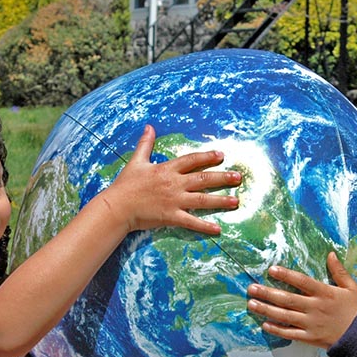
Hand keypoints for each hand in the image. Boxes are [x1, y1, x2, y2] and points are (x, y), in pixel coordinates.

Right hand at [97, 124, 241, 234]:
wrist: (117, 206)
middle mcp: (174, 183)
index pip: (192, 160)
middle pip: (203, 178)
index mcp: (167, 169)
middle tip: (238, 178)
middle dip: (223, 177)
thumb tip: (149, 127)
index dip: (208, 156)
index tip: (222, 155)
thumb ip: (145, 144)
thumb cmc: (126, 185)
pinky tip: (218, 229)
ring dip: (221, 200)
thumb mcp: (136, 161)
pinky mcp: (171, 216)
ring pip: (203, 199)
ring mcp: (174, 200)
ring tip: (236, 201)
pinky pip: (192, 221)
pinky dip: (205, 226)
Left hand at [247, 252, 356, 349]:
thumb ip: (339, 271)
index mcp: (325, 293)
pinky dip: (277, 329)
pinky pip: (290, 333)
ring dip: (266, 309)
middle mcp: (315, 307)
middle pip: (287, 299)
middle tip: (251, 288)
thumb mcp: (351, 287)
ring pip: (284, 316)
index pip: (302, 281)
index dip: (286, 275)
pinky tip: (265, 324)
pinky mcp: (310, 338)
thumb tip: (331, 254)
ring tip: (251, 304)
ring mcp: (311, 324)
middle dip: (267, 293)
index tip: (271, 269)